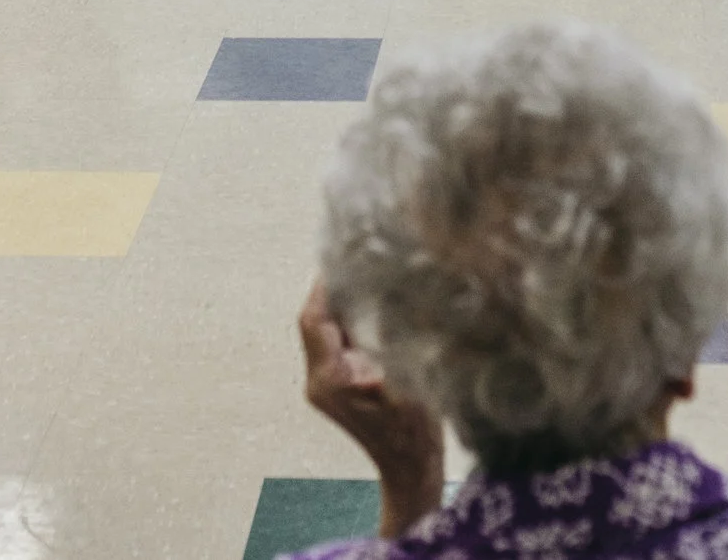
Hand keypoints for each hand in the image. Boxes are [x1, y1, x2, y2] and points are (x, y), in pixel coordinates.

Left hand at [300, 282, 443, 534]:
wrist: (410, 471)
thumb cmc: (413, 435)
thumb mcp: (409, 385)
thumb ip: (396, 343)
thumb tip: (393, 299)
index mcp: (330, 379)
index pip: (314, 319)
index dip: (324, 285)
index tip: (343, 256)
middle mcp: (318, 381)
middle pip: (315, 322)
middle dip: (332, 289)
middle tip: (356, 257)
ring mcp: (324, 385)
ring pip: (323, 330)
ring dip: (340, 303)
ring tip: (364, 274)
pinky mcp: (335, 386)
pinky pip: (334, 342)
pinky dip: (348, 320)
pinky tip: (371, 304)